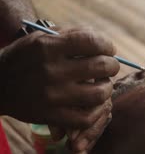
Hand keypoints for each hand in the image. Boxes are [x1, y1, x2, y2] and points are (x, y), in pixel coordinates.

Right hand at [0, 26, 119, 153]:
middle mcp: (51, 70)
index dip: (106, 45)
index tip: (108, 49)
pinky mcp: (50, 115)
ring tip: (102, 84)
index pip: (92, 42)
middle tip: (109, 66)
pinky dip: (95, 111)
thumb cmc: (23, 58)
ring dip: (107, 88)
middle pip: (101, 66)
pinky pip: (85, 117)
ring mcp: (52, 95)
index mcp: (48, 46)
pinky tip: (93, 104)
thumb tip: (103, 41)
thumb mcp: (39, 38)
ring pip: (99, 93)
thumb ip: (70, 35)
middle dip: (112, 65)